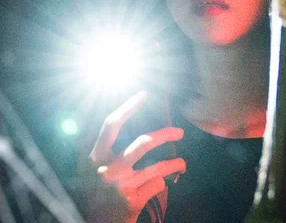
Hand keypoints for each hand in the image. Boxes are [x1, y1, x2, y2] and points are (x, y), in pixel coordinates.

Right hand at [87, 91, 185, 222]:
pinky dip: (162, 183)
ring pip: (158, 167)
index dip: (128, 107)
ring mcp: (120, 186)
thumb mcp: (93, 167)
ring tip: (182, 162)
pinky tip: (162, 184)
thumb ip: (105, 146)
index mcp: (95, 156)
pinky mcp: (132, 201)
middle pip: (142, 143)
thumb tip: (123, 116)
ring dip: (175, 163)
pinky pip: (157, 185)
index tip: (144, 94)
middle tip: (180, 131)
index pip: (111, 125)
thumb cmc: (97, 190)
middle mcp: (107, 169)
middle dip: (165, 134)